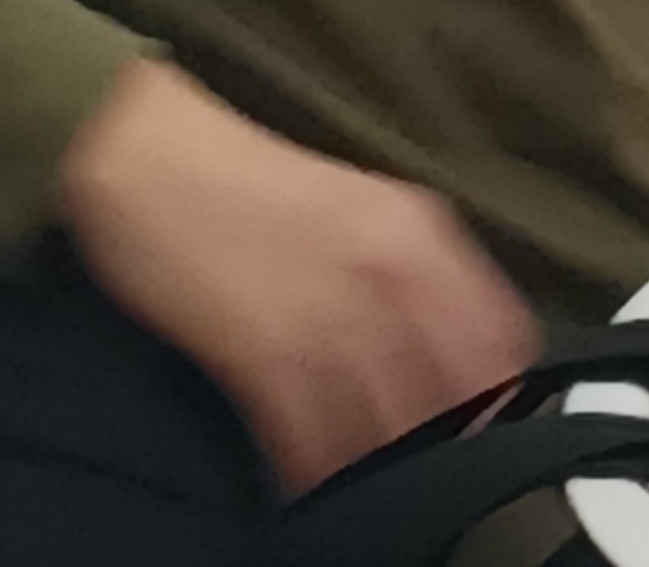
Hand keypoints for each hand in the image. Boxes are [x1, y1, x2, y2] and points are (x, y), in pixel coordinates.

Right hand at [56, 59, 536, 492]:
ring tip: (379, 496)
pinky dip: (322, 479)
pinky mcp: (265, 355)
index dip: (503, 402)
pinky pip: (315, 447)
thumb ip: (412, 277)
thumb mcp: (359, 212)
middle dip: (449, 448)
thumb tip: (456, 359)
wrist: (145, 153)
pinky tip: (316, 487)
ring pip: (391, 435)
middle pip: (455, 401)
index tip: (492, 437)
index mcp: (419, 232)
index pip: (501, 343)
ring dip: (388, 473)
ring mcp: (329, 316)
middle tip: (435, 482)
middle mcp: (389, 273)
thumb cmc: (247, 185)